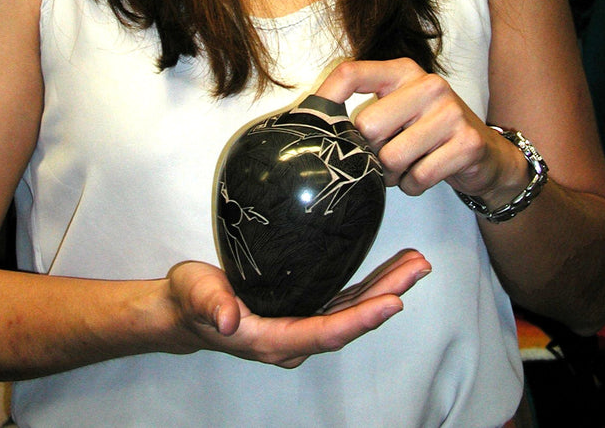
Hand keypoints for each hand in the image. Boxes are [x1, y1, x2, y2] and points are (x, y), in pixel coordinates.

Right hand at [162, 248, 430, 367]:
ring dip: (386, 288)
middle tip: (419, 268)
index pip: (328, 331)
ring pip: (352, 310)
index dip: (363, 318)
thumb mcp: (197, 296)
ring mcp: (302, 324)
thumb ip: (214, 306)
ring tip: (415, 264)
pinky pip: (344, 300)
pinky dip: (369, 286)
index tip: (395, 301)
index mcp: (275, 339)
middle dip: (388, 295)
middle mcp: (296, 337)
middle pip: (351, 320)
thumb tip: (230, 319)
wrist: (185, 310)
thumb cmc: (192, 300)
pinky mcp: (304, 309)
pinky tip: (387, 270)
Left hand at [318, 58, 528, 209]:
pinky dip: (414, 184)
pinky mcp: (466, 143)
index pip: (352, 73)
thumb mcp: (396, 109)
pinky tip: (426, 172)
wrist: (486, 154)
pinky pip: (417, 177)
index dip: (326, 98)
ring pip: (391, 157)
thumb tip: (313, 120)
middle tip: (386, 154)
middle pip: (366, 126)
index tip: (316, 124)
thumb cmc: (428, 132)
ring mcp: (450, 112)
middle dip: (370, 152)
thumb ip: (364, 109)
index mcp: (403, 71)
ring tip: (407, 164)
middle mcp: (428, 84)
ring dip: (392, 173)